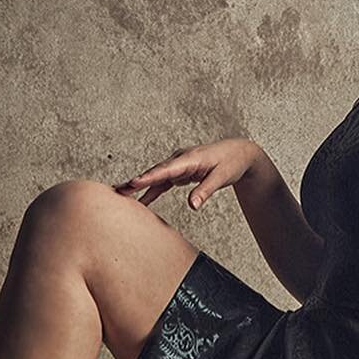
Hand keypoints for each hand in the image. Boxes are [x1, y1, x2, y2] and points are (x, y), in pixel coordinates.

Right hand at [113, 138, 264, 211]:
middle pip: (156, 172)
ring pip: (156, 176)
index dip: (150, 177)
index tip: (134, 182)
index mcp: (190, 158)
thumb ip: (205, 191)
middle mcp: (181, 159)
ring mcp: (179, 165)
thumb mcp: (222, 177)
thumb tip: (192, 205)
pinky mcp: (180, 172)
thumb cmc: (231, 162)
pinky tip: (140, 200)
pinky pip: (163, 182)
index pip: (167, 169)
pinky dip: (152, 190)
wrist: (239, 153)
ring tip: (121, 193)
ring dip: (139, 185)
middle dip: (137, 181)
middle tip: (119, 190)